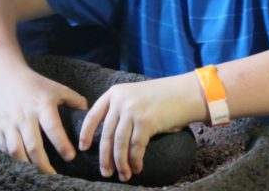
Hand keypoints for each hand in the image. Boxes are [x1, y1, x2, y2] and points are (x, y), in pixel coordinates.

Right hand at [0, 68, 87, 173]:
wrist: (5, 78)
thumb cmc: (36, 85)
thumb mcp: (57, 88)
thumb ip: (74, 99)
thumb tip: (88, 113)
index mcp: (42, 105)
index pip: (53, 128)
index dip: (62, 144)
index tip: (71, 156)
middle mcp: (25, 116)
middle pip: (34, 145)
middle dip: (44, 164)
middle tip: (54, 174)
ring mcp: (9, 124)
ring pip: (16, 151)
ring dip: (28, 165)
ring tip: (39, 173)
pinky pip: (5, 150)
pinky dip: (14, 160)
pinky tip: (24, 164)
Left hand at [79, 74, 204, 181]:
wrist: (185, 92)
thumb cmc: (162, 97)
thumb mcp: (136, 95)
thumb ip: (121, 109)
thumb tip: (108, 138)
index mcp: (116, 92)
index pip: (93, 114)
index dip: (86, 133)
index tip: (83, 148)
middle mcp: (121, 100)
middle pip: (106, 135)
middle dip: (104, 157)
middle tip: (106, 172)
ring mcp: (133, 110)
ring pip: (119, 144)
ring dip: (120, 163)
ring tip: (123, 175)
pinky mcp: (145, 122)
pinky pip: (135, 148)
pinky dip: (135, 161)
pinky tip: (137, 168)